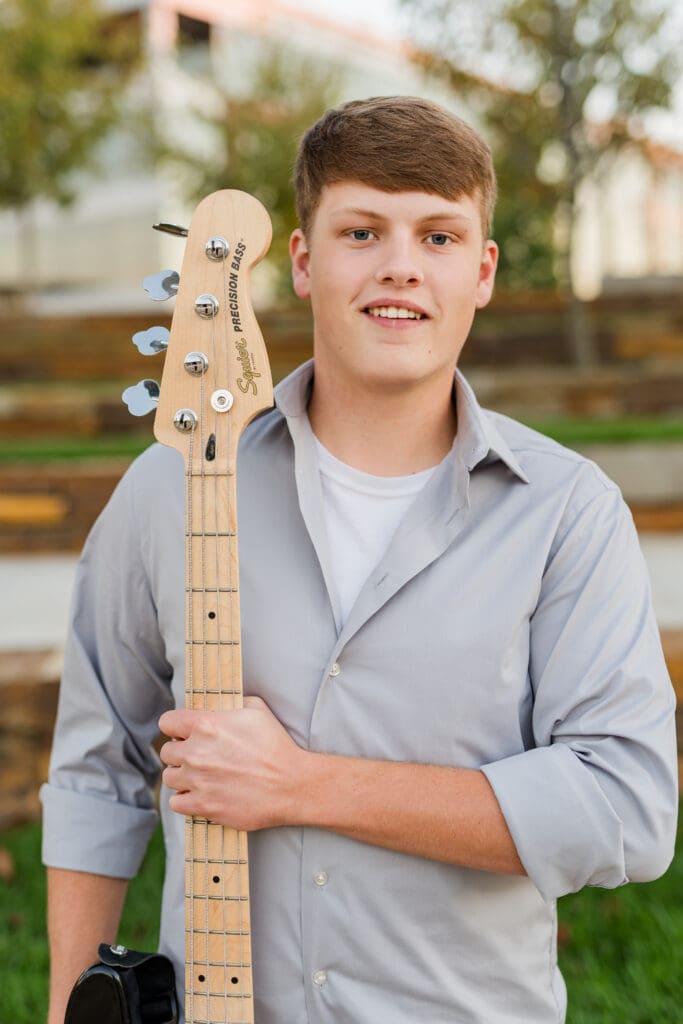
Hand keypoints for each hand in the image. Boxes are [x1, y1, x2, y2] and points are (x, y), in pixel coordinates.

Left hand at [158, 697, 306, 829]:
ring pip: (169, 777)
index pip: (167, 722)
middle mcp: (196, 752)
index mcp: (206, 725)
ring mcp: (198, 781)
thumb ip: (229, 704)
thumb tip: (216, 705)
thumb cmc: (276, 746)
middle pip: (167, 752)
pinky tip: (200, 794)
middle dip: (180, 753)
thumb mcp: (256, 710)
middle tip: (198, 757)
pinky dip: (185, 799)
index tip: (184, 733)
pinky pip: (176, 802)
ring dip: (182, 776)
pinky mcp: (203, 806)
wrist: (291, 784)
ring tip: (201, 777)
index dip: (175, 727)